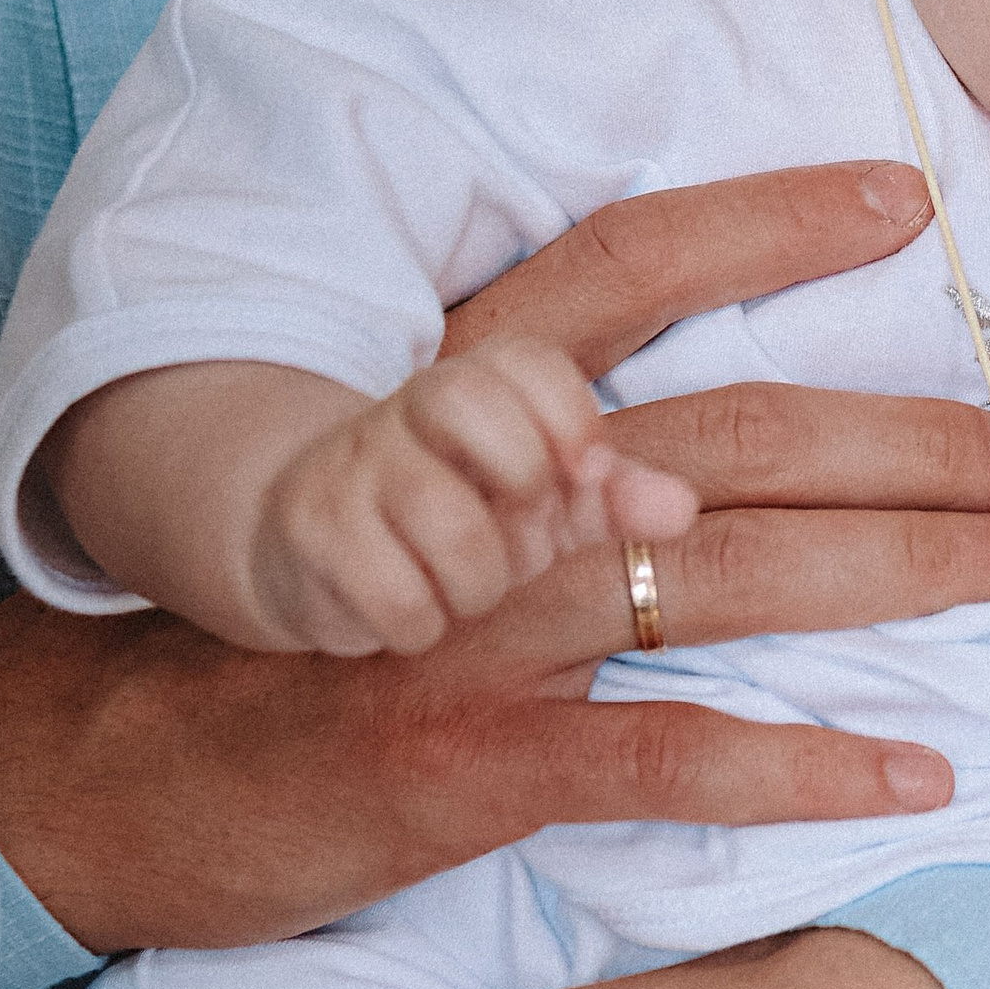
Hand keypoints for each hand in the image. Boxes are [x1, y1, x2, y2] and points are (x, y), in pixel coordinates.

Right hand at [0, 163, 989, 952]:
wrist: (120, 765)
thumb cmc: (298, 628)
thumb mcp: (408, 495)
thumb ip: (544, 448)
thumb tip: (714, 440)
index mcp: (467, 396)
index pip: (634, 264)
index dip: (773, 221)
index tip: (911, 199)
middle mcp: (487, 491)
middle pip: (739, 431)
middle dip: (920, 442)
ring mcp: (483, 626)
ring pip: (730, 575)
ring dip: (906, 569)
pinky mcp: (475, 759)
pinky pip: (672, 755)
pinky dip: (806, 763)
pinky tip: (922, 772)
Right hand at [247, 340, 696, 654]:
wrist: (310, 547)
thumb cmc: (457, 519)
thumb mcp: (541, 503)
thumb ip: (610, 497)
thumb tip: (679, 508)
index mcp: (473, 383)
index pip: (530, 364)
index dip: (570, 422)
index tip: (583, 475)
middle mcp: (406, 408)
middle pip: (499, 438)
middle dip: (524, 514)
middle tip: (509, 546)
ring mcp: (351, 464)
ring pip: (456, 532)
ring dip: (475, 585)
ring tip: (459, 588)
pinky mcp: (310, 529)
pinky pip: (398, 596)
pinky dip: (419, 624)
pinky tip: (411, 615)